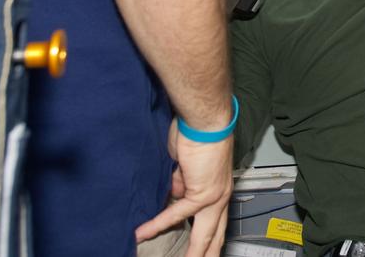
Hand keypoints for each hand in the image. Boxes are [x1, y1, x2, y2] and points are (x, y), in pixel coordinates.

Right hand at [135, 128, 233, 256]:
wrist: (204, 122)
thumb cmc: (197, 135)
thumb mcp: (188, 167)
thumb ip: (183, 184)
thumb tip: (175, 194)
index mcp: (219, 190)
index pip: (216, 222)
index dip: (210, 241)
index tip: (204, 253)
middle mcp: (221, 197)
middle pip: (215, 236)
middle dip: (207, 254)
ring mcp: (214, 197)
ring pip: (203, 235)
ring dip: (192, 254)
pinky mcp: (202, 193)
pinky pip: (177, 213)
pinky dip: (158, 224)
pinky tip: (143, 233)